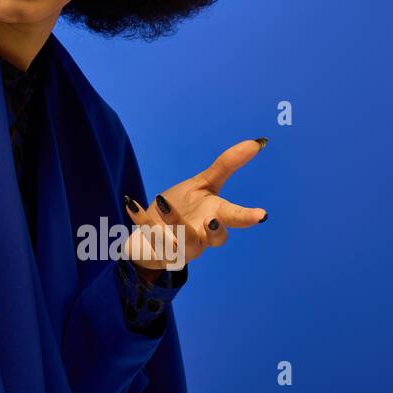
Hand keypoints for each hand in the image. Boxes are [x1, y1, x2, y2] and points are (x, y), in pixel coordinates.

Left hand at [123, 137, 267, 271]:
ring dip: (173, 222)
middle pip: (215, 240)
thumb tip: (256, 142)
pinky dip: (140, 219)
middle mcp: (202, 237)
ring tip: (163, 202)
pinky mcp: (157, 250)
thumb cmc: (183, 207)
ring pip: (181, 241)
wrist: (152, 232)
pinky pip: (148, 235)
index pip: (234, 219)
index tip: (261, 214)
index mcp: (215, 218)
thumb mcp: (203, 184)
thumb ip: (226, 165)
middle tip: (212, 222)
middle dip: (215, 232)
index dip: (247, 217)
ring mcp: (180, 247)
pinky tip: (131, 203)